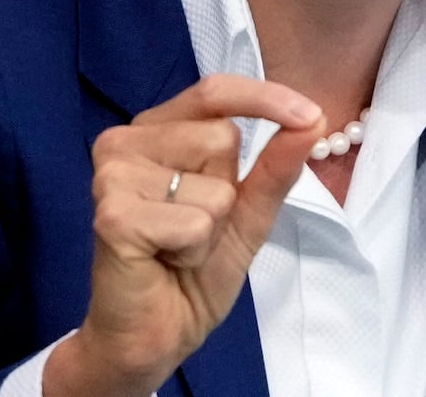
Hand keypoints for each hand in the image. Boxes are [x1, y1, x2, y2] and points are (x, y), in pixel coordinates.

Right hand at [44, 74, 324, 396]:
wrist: (155, 334)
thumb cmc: (193, 270)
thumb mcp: (248, 212)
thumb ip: (276, 165)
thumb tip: (313, 120)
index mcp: (156, 130)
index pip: (214, 91)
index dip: (264, 98)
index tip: (310, 115)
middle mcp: (126, 141)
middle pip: (221, 137)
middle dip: (227, 192)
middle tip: (195, 229)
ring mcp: (113, 175)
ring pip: (214, 185)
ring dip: (211, 228)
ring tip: (178, 247)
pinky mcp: (112, 215)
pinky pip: (194, 222)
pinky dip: (193, 250)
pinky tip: (164, 261)